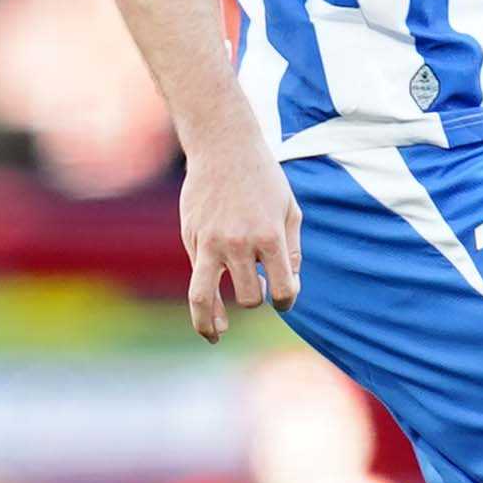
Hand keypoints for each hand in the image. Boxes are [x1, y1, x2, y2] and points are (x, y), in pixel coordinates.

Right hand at [181, 130, 300, 339]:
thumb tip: (287, 287)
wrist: (224, 146)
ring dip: (210, 323)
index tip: (284, 300)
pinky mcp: (191, 238)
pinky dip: (203, 298)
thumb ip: (292, 250)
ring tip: (216, 336)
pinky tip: (211, 310)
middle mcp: (239, 243)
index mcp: (270, 236)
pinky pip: (196, 276)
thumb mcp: (290, 209)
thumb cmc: (263, 178)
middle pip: (249, 296)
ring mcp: (210, 242)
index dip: (287, 301)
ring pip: (204, 299)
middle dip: (257, 298)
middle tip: (260, 290)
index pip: (283, 289)